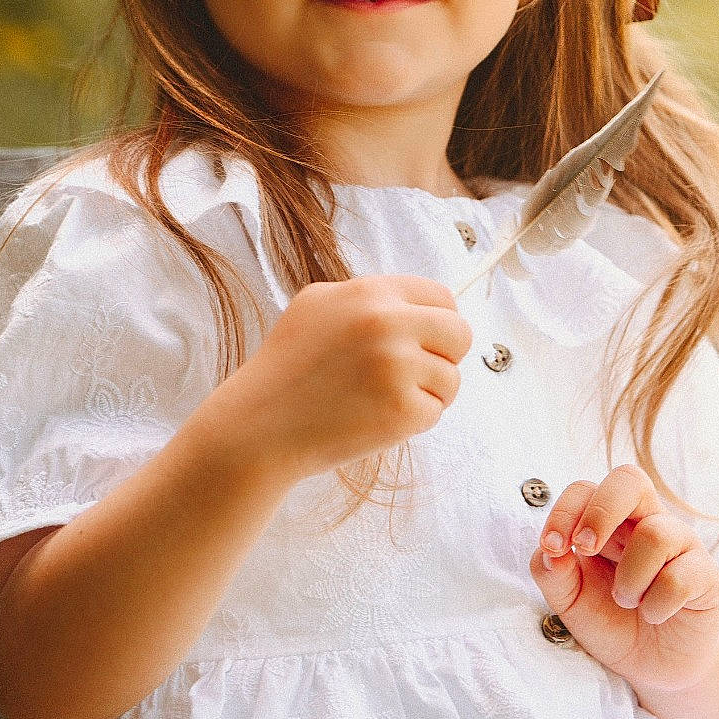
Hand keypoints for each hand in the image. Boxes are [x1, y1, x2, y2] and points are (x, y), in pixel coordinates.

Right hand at [235, 275, 473, 481]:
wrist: (258, 426)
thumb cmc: (289, 367)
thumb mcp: (317, 305)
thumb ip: (369, 297)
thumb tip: (423, 305)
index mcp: (369, 293)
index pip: (442, 297)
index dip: (439, 321)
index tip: (425, 340)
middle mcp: (387, 323)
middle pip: (460, 333)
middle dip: (444, 355)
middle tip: (413, 373)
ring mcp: (397, 367)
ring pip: (451, 378)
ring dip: (428, 392)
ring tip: (381, 399)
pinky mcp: (402, 410)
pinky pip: (435, 411)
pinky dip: (413, 421)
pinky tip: (375, 419)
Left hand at [528, 463, 718, 692]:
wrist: (651, 666)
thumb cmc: (610, 621)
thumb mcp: (569, 601)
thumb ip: (553, 573)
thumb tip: (549, 551)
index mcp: (609, 522)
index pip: (586, 490)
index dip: (565, 511)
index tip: (550, 547)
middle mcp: (646, 522)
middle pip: (630, 480)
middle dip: (601, 511)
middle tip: (584, 548)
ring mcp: (680, 545)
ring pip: (655, 533)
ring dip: (630, 577)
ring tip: (627, 601)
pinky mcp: (706, 575)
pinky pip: (679, 578)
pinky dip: (656, 604)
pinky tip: (654, 615)